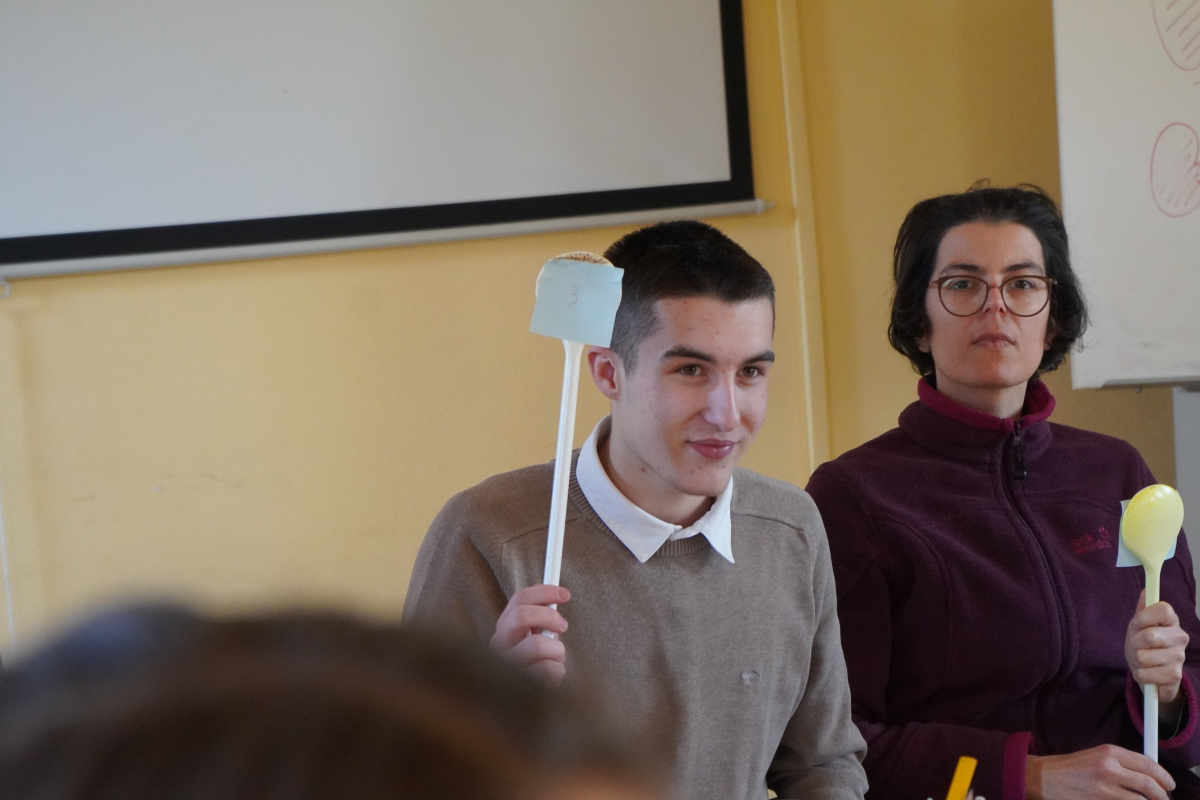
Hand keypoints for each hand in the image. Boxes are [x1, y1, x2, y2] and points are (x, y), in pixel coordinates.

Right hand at [490, 584, 569, 685]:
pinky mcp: (517, 684)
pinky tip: (552, 678)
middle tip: (563, 626)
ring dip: (557, 651)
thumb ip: (541, 618)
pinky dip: (558, 672)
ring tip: (556, 660)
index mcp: (504, 628)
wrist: (528, 702)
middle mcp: (498, 645)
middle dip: (549, 617)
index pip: (519, 600)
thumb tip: (558, 594)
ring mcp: (505, 665)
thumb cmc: (536, 664)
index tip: (565, 594)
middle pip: (521, 615)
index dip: (544, 592)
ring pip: (536, 644)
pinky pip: (547, 669)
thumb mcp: (536, 637)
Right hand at [1026, 746, 1174, 799]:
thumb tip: (1148, 775)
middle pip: (1149, 785)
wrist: (1042, 778)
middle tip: (1164, 799)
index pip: (1148, 764)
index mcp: (1109, 752)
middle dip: (1162, 796)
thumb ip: (1121, 763)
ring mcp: (1104, 790)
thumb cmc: (1068, 767)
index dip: (1164, 777)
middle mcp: (1109, 769)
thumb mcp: (1095, 756)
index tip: (1169, 784)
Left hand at [1125, 589, 1188, 707]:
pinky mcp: (1175, 675)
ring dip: (1136, 660)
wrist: (1153, 673)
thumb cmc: (1144, 645)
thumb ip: (1142, 610)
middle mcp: (1180, 637)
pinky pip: (1144, 673)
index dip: (1144, 617)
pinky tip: (1148, 673)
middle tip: (1137, 646)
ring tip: (1143, 660)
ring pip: (1143, 656)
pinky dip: (1140, 675)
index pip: (1163, 609)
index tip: (1137, 624)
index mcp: (1172, 620)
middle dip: (1134, 643)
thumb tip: (1145, 591)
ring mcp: (1180, 657)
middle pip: (1149, 636)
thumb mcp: (1139, 626)